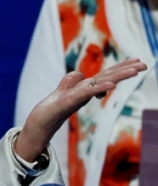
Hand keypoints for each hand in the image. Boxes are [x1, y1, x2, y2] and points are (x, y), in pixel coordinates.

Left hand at [15, 58, 146, 161]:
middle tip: (145, 64)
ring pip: (100, 84)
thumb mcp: (61, 90)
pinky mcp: (67, 102)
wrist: (39, 124)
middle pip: (108, 78)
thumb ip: (71, 81)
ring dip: (119, 76)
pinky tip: (112, 85)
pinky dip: (99, 89)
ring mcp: (78, 97)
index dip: (120, 68)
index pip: (105, 75)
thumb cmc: (51, 109)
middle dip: (126, 71)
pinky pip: (85, 94)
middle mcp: (84, 92)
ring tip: (136, 70)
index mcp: (85, 88)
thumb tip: (81, 73)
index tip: (137, 60)